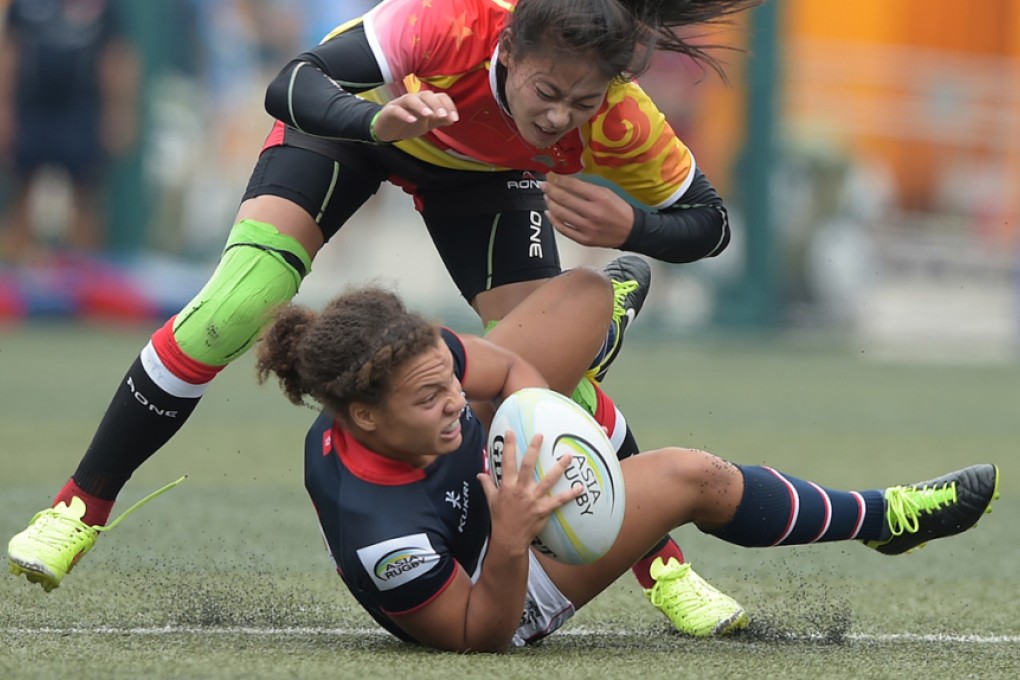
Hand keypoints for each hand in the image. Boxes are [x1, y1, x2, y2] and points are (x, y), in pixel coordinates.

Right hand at [371, 91, 458, 141]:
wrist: (387, 130)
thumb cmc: (409, 124)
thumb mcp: (427, 124)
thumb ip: (439, 120)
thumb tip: (452, 118)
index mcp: (425, 102)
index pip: (439, 96)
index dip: (448, 105)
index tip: (454, 118)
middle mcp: (414, 100)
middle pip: (426, 95)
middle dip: (436, 104)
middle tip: (442, 115)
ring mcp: (400, 104)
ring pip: (410, 99)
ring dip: (421, 106)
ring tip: (428, 115)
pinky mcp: (389, 111)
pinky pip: (396, 110)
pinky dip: (405, 115)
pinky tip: (412, 121)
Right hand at [477, 431, 581, 554]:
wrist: (508, 539)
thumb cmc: (500, 518)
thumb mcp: (491, 500)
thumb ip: (487, 485)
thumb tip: (480, 474)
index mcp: (507, 485)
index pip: (507, 462)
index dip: (508, 446)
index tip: (510, 431)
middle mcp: (520, 490)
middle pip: (527, 466)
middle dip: (534, 449)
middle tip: (540, 435)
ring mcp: (533, 499)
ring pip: (548, 480)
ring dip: (559, 468)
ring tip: (568, 457)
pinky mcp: (543, 509)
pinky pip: (559, 500)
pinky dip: (570, 494)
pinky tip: (580, 488)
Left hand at [541, 173, 634, 248]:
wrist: (630, 231)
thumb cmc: (620, 211)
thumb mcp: (608, 193)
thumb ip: (589, 188)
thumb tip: (569, 183)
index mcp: (599, 198)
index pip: (574, 186)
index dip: (560, 180)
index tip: (554, 178)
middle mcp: (592, 213)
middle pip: (564, 199)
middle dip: (550, 190)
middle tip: (544, 186)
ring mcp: (587, 227)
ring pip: (561, 214)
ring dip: (550, 204)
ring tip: (547, 198)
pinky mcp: (584, 239)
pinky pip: (563, 229)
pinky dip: (554, 221)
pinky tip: (550, 213)